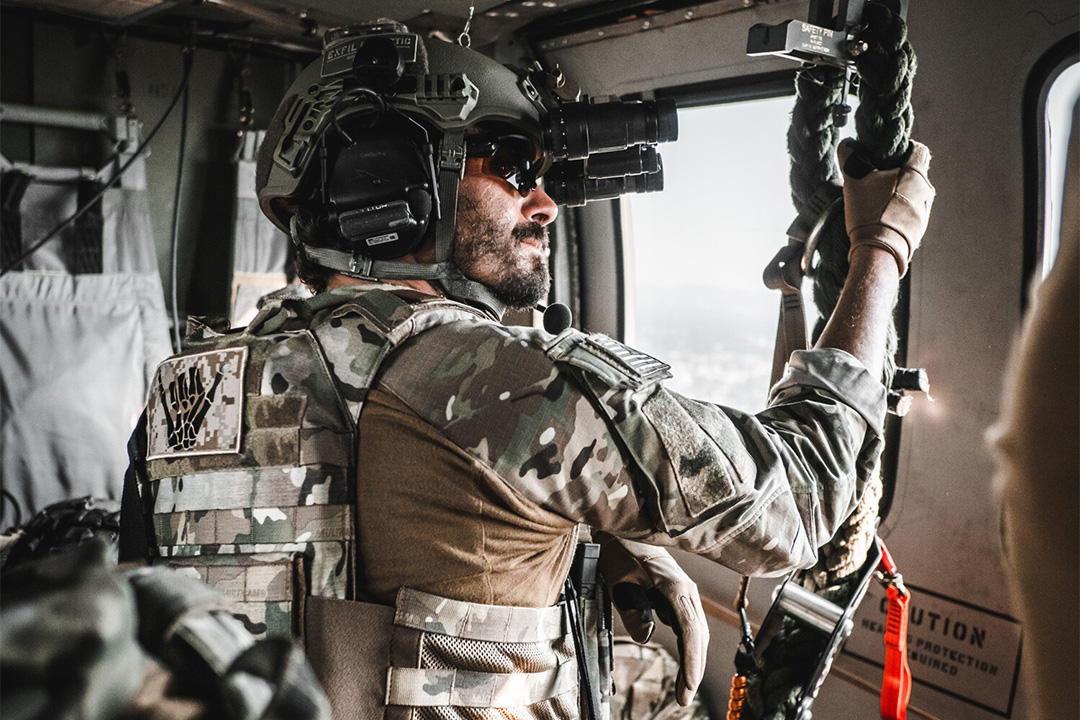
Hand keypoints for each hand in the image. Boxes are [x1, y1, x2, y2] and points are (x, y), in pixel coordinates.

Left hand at [596, 534, 707, 705]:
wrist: (622, 531)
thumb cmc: (620, 552)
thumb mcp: (619, 581)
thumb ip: (633, 610)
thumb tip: (646, 637)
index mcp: (676, 587)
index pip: (691, 632)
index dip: (692, 662)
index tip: (688, 686)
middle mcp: (687, 591)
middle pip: (699, 637)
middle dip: (694, 670)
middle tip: (684, 698)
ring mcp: (685, 594)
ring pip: (697, 634)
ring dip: (693, 662)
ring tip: (684, 690)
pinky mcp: (679, 597)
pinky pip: (688, 628)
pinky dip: (688, 650)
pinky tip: (685, 667)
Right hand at [838, 139, 934, 276]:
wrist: (879, 253)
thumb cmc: (869, 214)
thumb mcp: (854, 182)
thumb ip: (851, 159)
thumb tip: (847, 144)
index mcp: (915, 173)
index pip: (918, 149)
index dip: (903, 148)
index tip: (887, 155)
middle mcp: (926, 190)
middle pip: (914, 172)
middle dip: (897, 173)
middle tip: (875, 178)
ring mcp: (925, 211)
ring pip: (912, 193)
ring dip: (897, 193)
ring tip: (875, 201)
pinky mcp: (919, 229)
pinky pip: (910, 212)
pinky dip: (898, 211)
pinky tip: (880, 218)